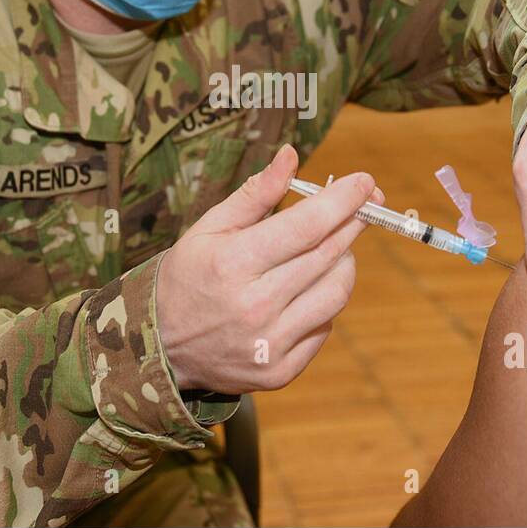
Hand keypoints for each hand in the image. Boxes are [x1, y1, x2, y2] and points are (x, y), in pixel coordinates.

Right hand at [156, 144, 380, 394]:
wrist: (161, 346)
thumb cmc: (189, 276)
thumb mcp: (210, 227)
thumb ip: (256, 194)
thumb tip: (292, 156)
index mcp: (233, 264)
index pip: (307, 226)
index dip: (342, 200)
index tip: (365, 181)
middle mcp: (254, 307)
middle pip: (328, 255)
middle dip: (353, 222)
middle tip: (365, 203)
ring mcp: (269, 344)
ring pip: (336, 292)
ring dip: (344, 261)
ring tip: (331, 248)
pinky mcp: (280, 371)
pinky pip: (325, 326)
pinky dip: (324, 301)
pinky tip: (306, 289)